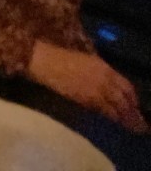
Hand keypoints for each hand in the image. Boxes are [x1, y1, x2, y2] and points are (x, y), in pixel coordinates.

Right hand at [27, 41, 148, 132]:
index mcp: (105, 68)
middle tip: (139, 125)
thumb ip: (101, 72)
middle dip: (132, 113)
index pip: (127, 86)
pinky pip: (102, 111)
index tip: (136, 106)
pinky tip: (111, 120)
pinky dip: (109, 117)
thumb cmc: (62, 57)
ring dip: (124, 118)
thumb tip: (110, 85)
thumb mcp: (87, 60)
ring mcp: (96, 91)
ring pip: (116, 108)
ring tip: (129, 127)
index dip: (133, 98)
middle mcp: (105, 80)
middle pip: (124, 100)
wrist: (46, 62)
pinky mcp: (85, 100)